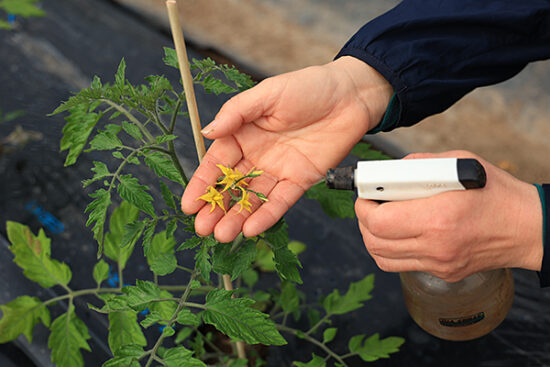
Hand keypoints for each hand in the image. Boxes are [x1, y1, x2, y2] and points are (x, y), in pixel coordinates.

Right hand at [181, 56, 391, 241]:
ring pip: (253, 198)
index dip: (202, 184)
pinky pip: (281, 201)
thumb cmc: (307, 87)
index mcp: (243, 133)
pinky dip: (267, 215)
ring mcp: (278, 169)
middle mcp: (257, 154)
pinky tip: (251, 229)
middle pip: (231, 186)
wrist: (349, 95)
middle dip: (216, 208)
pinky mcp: (301, 180)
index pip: (216, 163)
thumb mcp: (267, 94)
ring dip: (237, 217)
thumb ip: (236, 113)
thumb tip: (207, 132)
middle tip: (201, 229)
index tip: (188, 205)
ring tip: (221, 236)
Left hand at [356, 150, 542, 281]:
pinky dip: (390, 250)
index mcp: (438, 218)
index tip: (364, 196)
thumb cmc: (497, 193)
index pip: (380, 222)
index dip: (363, 208)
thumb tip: (391, 171)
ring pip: (382, 258)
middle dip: (363, 221)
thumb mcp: (460, 163)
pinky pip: (401, 265)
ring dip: (372, 238)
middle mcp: (436, 246)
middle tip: (369, 205)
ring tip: (380, 219)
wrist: (528, 228)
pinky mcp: (443, 273)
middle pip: (375, 242)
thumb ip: (421, 164)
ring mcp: (439, 263)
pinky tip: (399, 233)